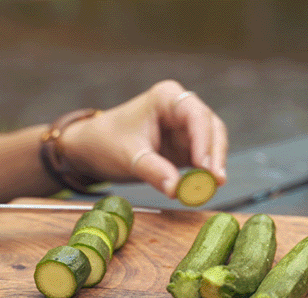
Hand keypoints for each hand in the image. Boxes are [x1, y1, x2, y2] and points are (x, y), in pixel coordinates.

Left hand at [58, 80, 227, 196]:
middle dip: (215, 155)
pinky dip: (204, 174)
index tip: (205, 166)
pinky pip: (202, 159)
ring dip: (213, 165)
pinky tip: (203, 189)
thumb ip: (153, 171)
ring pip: (212, 144)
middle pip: (211, 128)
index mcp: (166, 98)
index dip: (204, 141)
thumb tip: (176, 189)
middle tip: (216, 181)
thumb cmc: (106, 142)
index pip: (196, 116)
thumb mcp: (128, 157)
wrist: (91, 148)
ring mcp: (185, 128)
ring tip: (211, 187)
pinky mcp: (185, 147)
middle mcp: (181, 109)